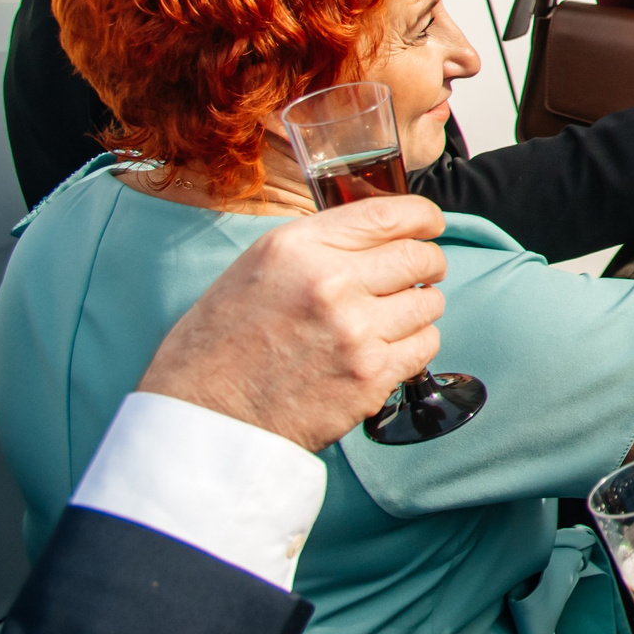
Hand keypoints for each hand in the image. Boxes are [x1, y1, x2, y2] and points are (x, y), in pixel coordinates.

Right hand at [138, 195, 449, 452]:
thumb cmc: (218, 346)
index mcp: (298, 248)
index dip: (423, 216)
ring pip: (429, 303)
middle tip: (420, 274)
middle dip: (427, 264)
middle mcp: (331, 283)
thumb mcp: (255, 269)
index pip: (390, 214)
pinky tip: (388, 349)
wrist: (203, 419)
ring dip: (419, 308)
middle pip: (420, 257)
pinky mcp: (370, 377)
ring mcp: (356, 332)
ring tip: (393, 318)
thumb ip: (318, 247)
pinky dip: (415, 345)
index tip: (430, 224)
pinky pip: (425, 346)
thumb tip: (377, 236)